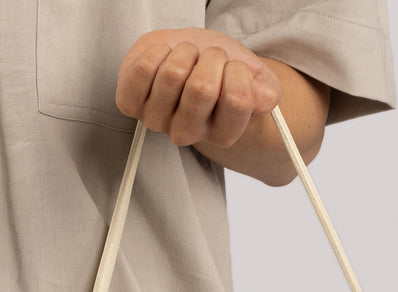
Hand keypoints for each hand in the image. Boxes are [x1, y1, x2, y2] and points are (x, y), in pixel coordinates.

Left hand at [115, 28, 281, 148]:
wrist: (191, 64)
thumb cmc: (220, 72)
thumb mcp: (253, 77)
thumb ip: (265, 91)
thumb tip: (260, 96)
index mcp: (223, 134)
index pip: (238, 100)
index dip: (238, 71)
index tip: (234, 70)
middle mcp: (188, 133)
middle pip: (203, 88)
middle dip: (211, 58)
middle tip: (209, 61)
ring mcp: (157, 121)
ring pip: (173, 74)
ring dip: (184, 52)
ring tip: (188, 59)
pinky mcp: (131, 103)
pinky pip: (143, 70)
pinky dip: (156, 52)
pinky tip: (164, 58)